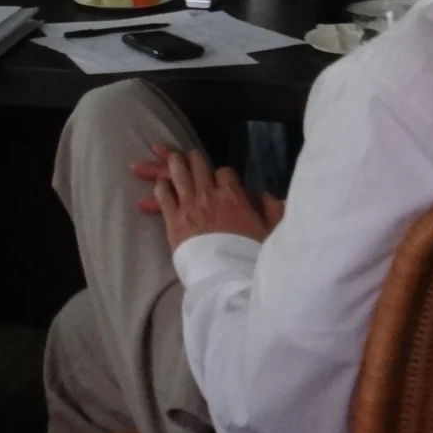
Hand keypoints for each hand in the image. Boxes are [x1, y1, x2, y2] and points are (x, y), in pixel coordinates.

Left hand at [132, 143, 282, 251]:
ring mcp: (189, 207)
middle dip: (195, 160)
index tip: (221, 178)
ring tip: (171, 158)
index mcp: (233, 196)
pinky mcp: (174, 221)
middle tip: (189, 155)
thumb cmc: (250, 255)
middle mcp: (209, 196)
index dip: (223, 174)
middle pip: (199, 168)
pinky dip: (162, 188)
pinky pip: (164, 197)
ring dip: (175, 165)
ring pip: (179, 177)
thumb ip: (272, 209)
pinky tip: (160, 184)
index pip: (224, 173)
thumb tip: (264, 195)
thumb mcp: (272, 230)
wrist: (226, 277)